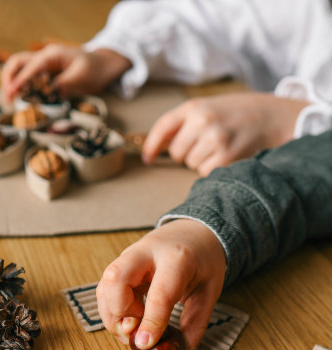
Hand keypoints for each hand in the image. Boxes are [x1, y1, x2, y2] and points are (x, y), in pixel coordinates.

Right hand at [1, 43, 130, 101]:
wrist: (103, 66)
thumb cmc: (95, 70)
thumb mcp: (81, 77)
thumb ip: (63, 84)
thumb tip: (48, 93)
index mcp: (52, 55)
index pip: (31, 67)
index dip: (20, 80)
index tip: (11, 93)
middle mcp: (45, 57)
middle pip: (17, 62)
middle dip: (9, 78)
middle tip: (7, 98)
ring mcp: (44, 64)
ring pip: (20, 68)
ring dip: (12, 82)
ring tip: (11, 100)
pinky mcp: (47, 73)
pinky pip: (29, 77)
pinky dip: (22, 86)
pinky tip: (22, 98)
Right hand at [96, 219, 225, 349]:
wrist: (193, 232)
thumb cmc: (203, 260)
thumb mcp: (209, 291)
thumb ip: (195, 325)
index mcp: (177, 258)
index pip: (159, 293)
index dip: (150, 322)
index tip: (144, 344)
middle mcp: (146, 253)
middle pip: (115, 279)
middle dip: (119, 312)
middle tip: (136, 328)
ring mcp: (128, 257)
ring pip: (104, 286)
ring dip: (112, 315)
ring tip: (133, 329)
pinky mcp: (119, 265)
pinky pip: (104, 289)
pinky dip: (111, 310)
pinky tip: (129, 320)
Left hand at [142, 92, 308, 175]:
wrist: (271, 116)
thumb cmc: (235, 114)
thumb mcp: (208, 108)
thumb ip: (182, 124)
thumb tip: (153, 150)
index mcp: (195, 106)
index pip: (163, 127)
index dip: (152, 145)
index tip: (147, 159)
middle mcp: (203, 121)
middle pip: (177, 152)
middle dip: (186, 153)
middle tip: (206, 144)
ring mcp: (215, 139)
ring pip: (191, 164)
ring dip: (201, 161)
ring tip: (219, 148)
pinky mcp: (226, 157)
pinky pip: (205, 173)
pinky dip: (212, 170)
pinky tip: (226, 157)